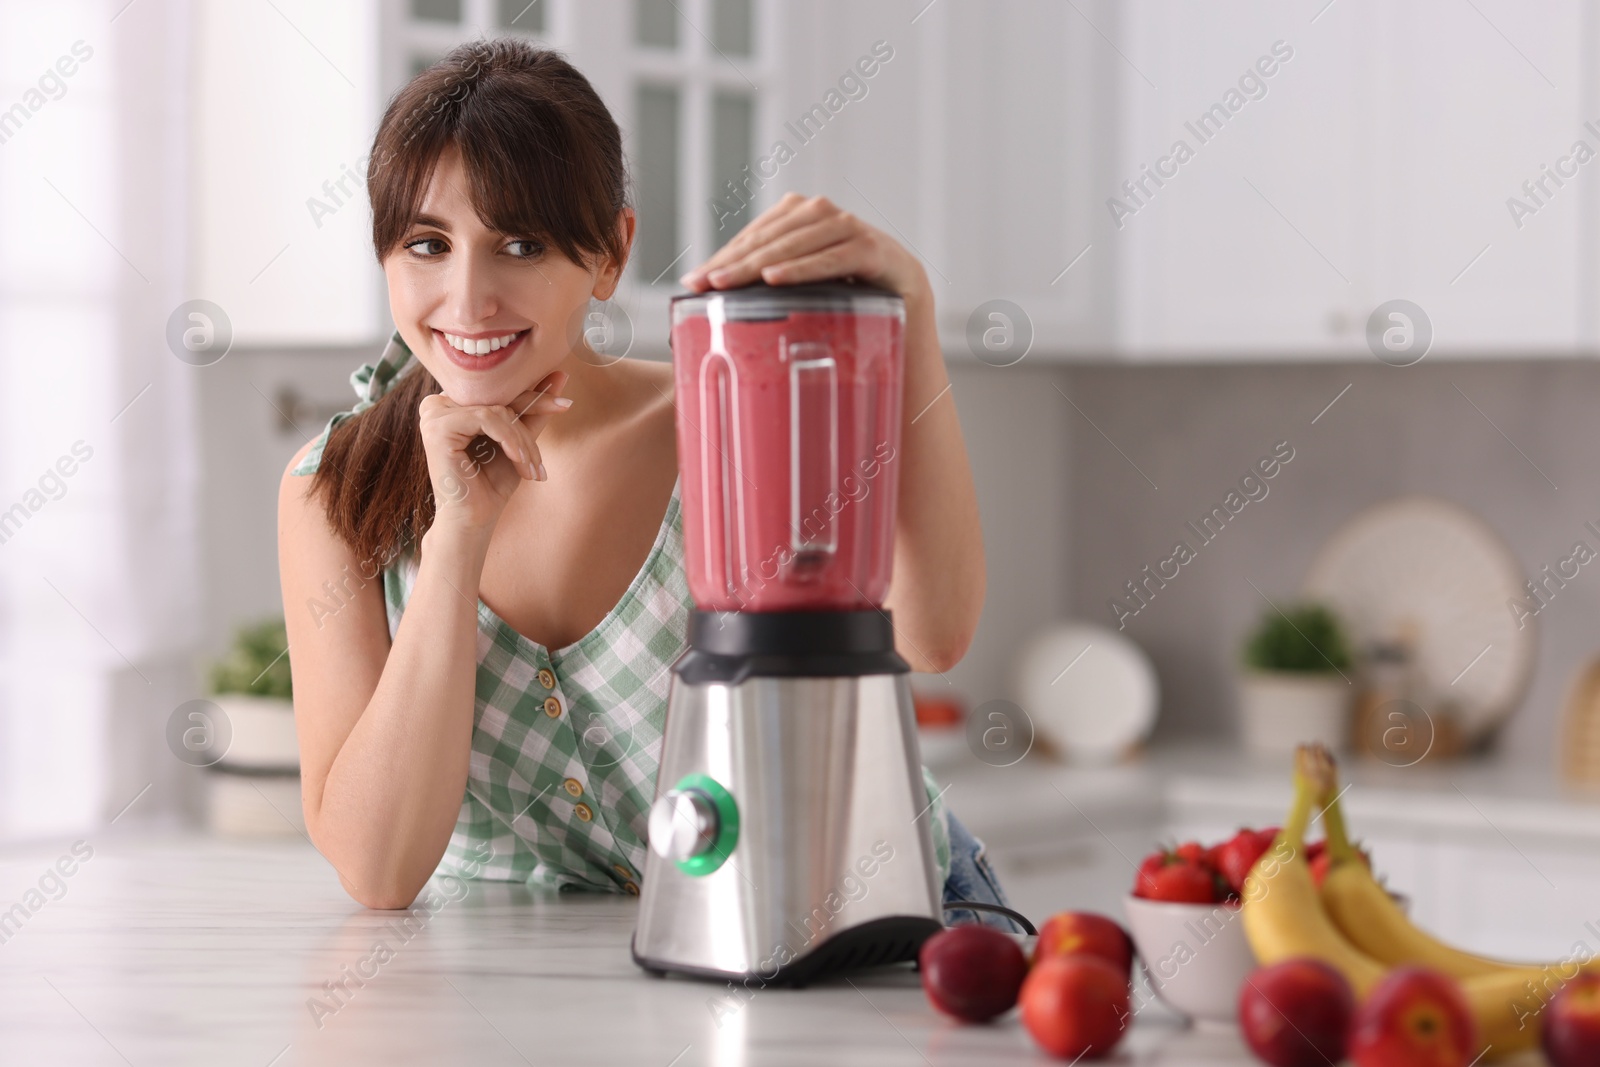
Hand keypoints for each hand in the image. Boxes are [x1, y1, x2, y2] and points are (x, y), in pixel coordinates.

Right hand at [419, 371, 570, 535]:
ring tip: (531, 469)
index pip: (501, 391)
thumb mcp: (519, 441)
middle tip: (541, 462)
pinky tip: (518, 462)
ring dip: (521, 441)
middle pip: (500, 398)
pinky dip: (508, 439)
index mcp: (455, 403)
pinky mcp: (436, 425)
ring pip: (496, 410)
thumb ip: (533, 409)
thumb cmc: (492, 483)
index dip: (536, 397)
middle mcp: (440, 402)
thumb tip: (560, 375)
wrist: (474, 519)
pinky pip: (485, 418)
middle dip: (529, 429)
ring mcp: (434, 412)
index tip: (566, 403)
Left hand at [679, 192, 929, 301]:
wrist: (906, 300)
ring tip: (728, 284)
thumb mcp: (803, 284)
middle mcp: (821, 213)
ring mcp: (848, 227)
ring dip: (759, 264)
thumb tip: (711, 292)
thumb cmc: (846, 293)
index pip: (752, 236)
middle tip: (704, 285)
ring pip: (794, 244)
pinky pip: (831, 257)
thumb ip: (769, 279)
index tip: (693, 282)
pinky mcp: (872, 249)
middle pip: (768, 238)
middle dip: (732, 262)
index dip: (722, 258)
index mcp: (799, 215)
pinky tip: (776, 279)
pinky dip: (802, 268)